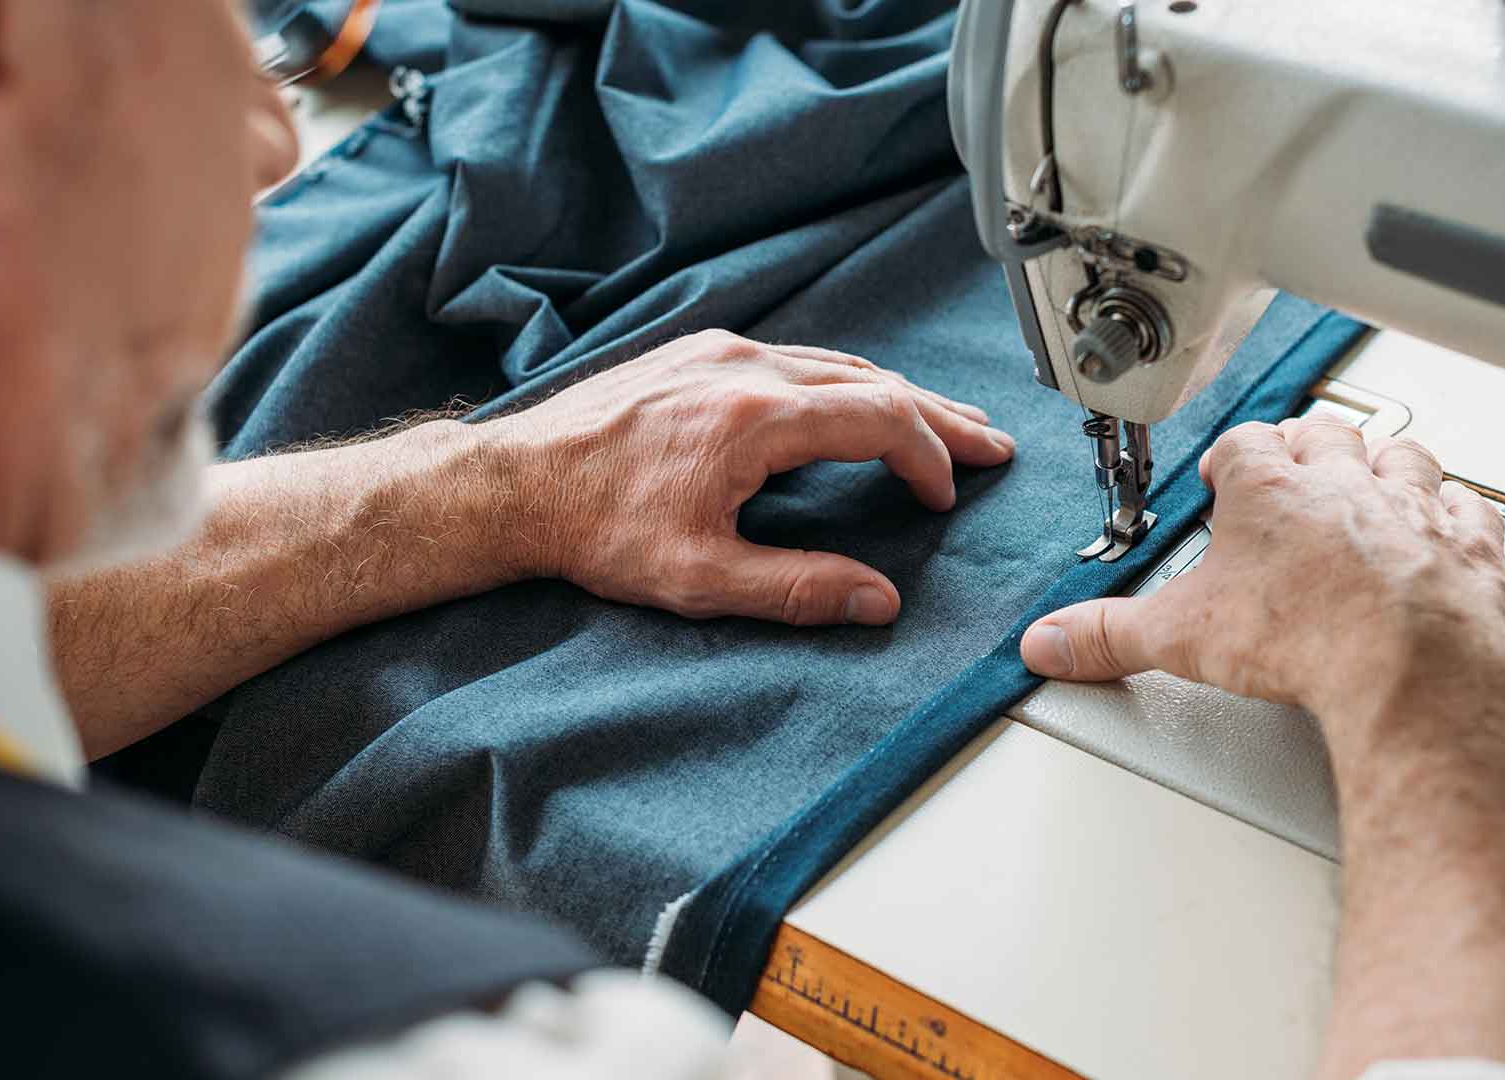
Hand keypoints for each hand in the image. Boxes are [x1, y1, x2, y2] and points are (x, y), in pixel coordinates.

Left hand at [485, 330, 1014, 625]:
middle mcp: (744, 369)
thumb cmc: (595, 529)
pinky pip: (796, 359)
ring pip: (837, 365)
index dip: (927, 457)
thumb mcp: (699, 579)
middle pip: (872, 382)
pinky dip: (846, 385)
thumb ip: (797, 590)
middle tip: (988, 446)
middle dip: (938, 418)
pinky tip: (859, 406)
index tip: (945, 495)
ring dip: (897, 398)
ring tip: (943, 425)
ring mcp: (720, 355)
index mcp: (754, 418)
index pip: (879, 418)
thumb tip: (878, 602)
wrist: (515, 482)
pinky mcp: (699, 356)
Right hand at [1019, 418, 1504, 721]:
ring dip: (1385, 462)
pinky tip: (1450, 520)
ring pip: (1402, 453)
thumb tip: (1051, 642)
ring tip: (1371, 478)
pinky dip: (1458, 510)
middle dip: (1306, 444)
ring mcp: (1415, 507)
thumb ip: (1108, 635)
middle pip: (1324, 432)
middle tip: (1293, 466)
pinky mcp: (1470, 545)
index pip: (1242, 443)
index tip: (1221, 475)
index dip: (1229, 457)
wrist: (1410, 667)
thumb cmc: (1307, 636)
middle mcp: (1346, 482)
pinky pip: (1471, 505)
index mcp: (1270, 488)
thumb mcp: (1180, 637)